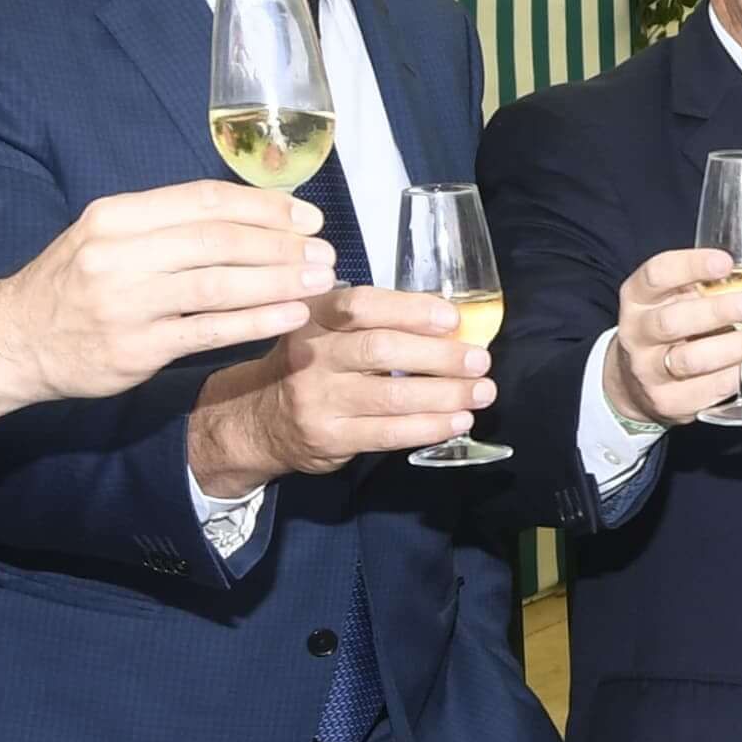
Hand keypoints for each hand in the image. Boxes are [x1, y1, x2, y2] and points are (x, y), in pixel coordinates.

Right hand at [0, 182, 335, 413]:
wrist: (12, 339)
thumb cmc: (74, 284)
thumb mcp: (106, 236)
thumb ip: (168, 223)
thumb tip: (252, 215)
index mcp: (116, 216)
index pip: (204, 200)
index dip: (264, 206)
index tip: (307, 215)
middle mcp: (119, 255)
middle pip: (219, 240)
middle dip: (282, 244)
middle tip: (325, 251)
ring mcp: (126, 303)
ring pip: (219, 285)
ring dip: (279, 281)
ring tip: (320, 281)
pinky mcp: (136, 349)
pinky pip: (209, 332)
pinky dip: (256, 321)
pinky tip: (292, 315)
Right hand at [185, 289, 491, 492]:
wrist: (259, 419)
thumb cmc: (313, 366)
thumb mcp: (327, 331)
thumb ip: (375, 321)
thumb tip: (451, 325)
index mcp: (315, 316)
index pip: (361, 305)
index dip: (409, 310)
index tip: (451, 319)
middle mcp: (312, 355)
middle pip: (381, 350)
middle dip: (439, 356)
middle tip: (480, 360)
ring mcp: (318, 398)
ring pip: (391, 395)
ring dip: (445, 394)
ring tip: (482, 392)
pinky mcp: (329, 436)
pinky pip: (388, 433)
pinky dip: (430, 426)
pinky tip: (458, 420)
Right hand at [602, 245, 741, 426]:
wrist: (639, 382)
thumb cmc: (677, 328)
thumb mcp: (690, 299)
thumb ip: (734, 284)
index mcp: (639, 297)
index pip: (657, 274)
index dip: (690, 266)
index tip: (726, 263)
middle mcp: (637, 332)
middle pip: (672, 321)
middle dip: (718, 312)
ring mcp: (650, 370)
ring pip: (691, 360)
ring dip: (738, 347)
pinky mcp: (669, 401)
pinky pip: (710, 389)